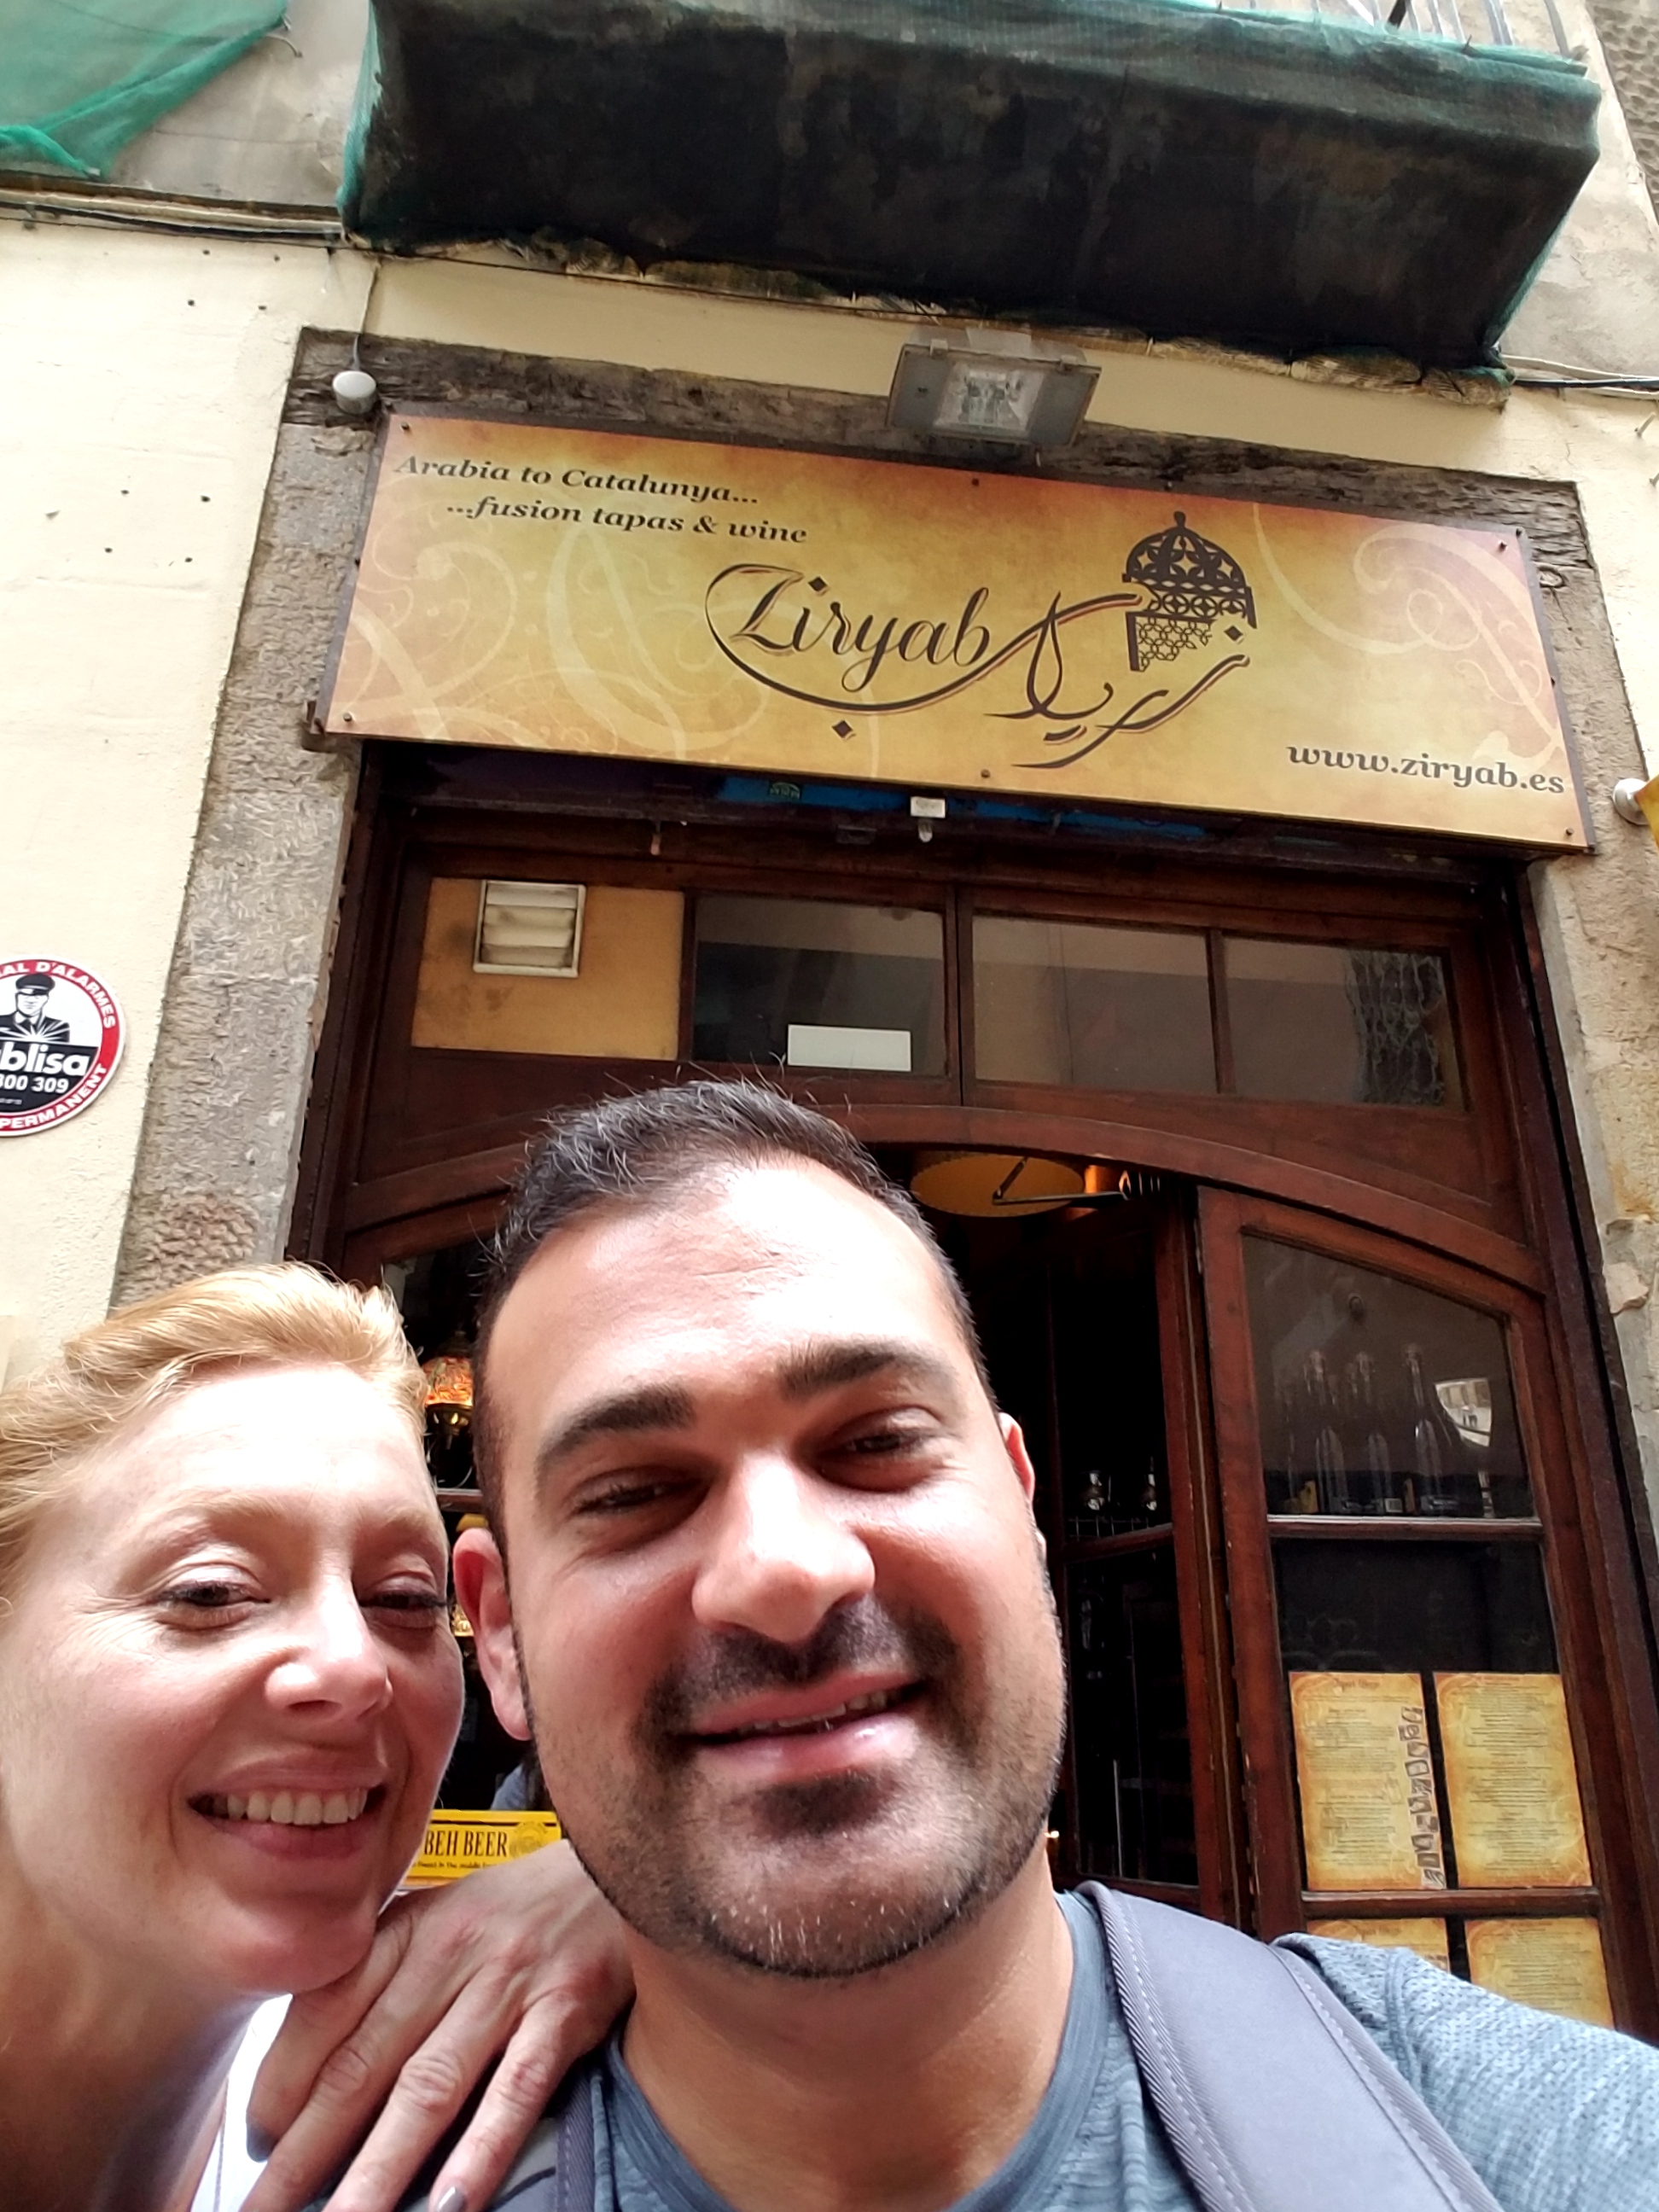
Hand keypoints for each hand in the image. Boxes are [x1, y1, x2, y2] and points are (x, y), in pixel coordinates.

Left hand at [241, 1842, 630, 2211]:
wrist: (622, 1860)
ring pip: (428, 2089)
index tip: (256, 2144)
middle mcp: (450, 1953)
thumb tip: (324, 2073)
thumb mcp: (445, 1919)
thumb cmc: (521, 1907)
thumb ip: (388, 1979)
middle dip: (305, 2151)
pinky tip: (452, 2199)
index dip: (281, 2084)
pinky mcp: (567, 2010)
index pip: (325, 2013)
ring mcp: (509, 1983)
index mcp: (410, 1927)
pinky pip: (517, 2088)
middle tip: (265, 2210)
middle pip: (363, 2065)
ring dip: (377, 2169)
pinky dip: (483, 2147)